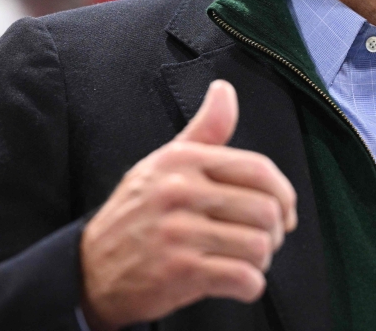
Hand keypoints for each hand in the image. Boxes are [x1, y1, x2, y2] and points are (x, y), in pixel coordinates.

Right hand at [79, 80, 297, 329]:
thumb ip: (205, 130)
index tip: (285, 212)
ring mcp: (179, 233)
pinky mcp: (180, 273)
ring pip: (259, 246)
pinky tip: (238, 281)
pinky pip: (244, 279)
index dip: (284, 194)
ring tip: (246, 261)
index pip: (258, 170)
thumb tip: (225, 90)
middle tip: (261, 241)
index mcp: (182, 160)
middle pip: (265, 210)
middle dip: (274, 232)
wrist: (91, 268)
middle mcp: (180, 191)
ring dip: (262, 261)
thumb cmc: (139, 212)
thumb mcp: (166, 162)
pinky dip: (251, 285)